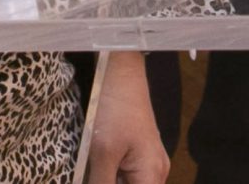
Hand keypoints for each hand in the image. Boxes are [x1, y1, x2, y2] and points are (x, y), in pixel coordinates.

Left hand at [82, 52, 168, 183]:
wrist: (120, 75)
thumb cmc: (115, 109)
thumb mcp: (103, 154)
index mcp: (152, 175)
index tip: (96, 180)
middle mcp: (156, 172)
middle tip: (92, 173)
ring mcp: (149, 163)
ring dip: (109, 181)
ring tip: (94, 168)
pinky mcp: (140, 155)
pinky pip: (127, 177)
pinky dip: (111, 177)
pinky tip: (96, 169)